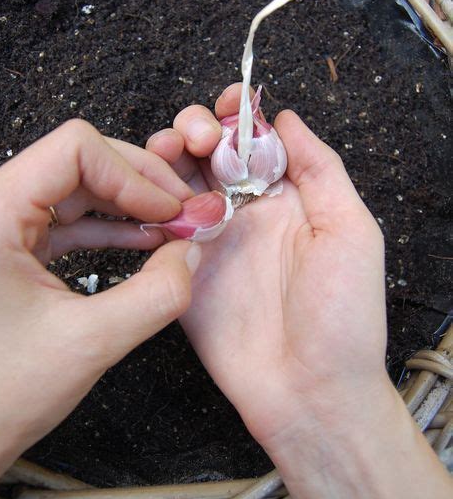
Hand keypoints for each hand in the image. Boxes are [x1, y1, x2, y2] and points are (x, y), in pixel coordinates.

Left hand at [0, 119, 200, 497]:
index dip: (133, 174)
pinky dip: (109, 229)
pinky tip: (146, 244)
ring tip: (174, 229)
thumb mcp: (88, 344)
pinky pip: (67, 224)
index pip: (75, 149)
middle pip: (79, 163)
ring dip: (129, 206)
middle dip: (139, 185)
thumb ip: (155, 295)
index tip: (170, 210)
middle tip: (184, 214)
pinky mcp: (10, 253)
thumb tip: (191, 253)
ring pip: (76, 190)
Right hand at [148, 84, 452, 498]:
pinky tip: (147, 193)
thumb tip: (285, 118)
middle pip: (208, 154)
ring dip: (164, 158)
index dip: (238, 116)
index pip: (255, 141)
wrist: (311, 393)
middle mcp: (247, 214)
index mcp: (289, 199)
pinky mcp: (182, 273)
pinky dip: (147, 205)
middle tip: (195, 137)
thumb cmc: (343, 316)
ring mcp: (211, 243)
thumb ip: (320, 169)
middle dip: (195, 129)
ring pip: (176, 184)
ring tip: (164, 153)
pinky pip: (156, 230)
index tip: (228, 104)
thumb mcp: (351, 231)